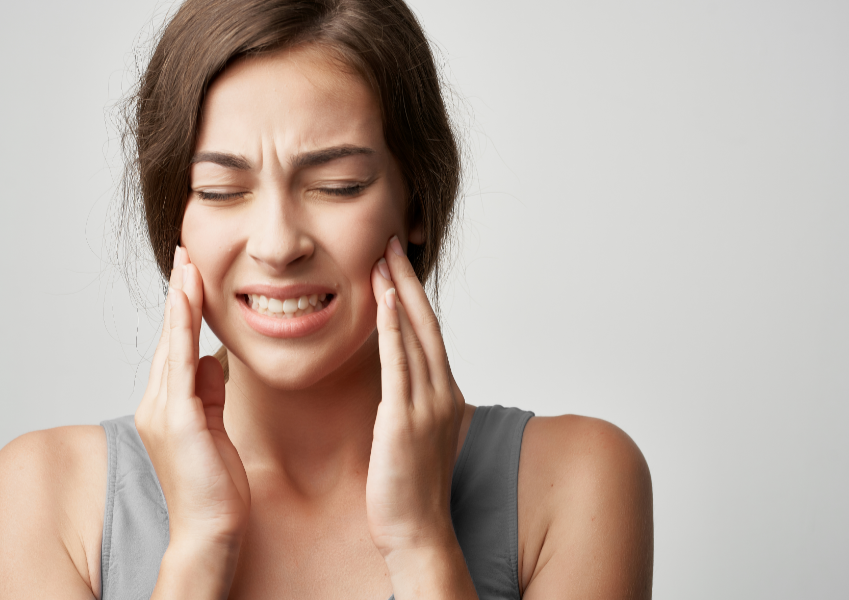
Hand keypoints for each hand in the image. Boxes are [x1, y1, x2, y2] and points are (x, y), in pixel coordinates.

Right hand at [135, 246, 250, 560]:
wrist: (211, 526)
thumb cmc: (215, 482)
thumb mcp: (215, 425)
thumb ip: (210, 391)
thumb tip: (211, 358)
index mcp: (169, 403)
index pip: (176, 345)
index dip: (183, 310)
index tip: (191, 276)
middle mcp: (158, 402)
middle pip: (169, 336)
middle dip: (179, 294)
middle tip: (186, 254)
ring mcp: (163, 410)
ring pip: (171, 343)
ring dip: (181, 302)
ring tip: (188, 265)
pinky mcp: (177, 420)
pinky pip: (180, 365)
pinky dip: (184, 330)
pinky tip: (190, 303)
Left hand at [366, 236, 464, 559]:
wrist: (418, 532)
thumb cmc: (411, 489)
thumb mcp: (415, 435)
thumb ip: (409, 402)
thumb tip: (395, 381)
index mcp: (443, 394)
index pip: (429, 333)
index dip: (414, 295)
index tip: (396, 265)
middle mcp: (441, 392)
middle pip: (426, 323)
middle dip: (408, 280)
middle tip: (391, 242)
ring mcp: (427, 405)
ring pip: (415, 335)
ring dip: (400, 292)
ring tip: (383, 257)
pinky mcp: (405, 420)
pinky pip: (400, 364)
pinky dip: (395, 328)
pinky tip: (386, 299)